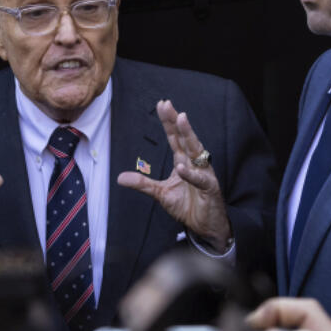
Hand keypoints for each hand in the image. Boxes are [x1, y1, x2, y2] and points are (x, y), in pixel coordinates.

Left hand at [116, 99, 232, 251]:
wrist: (205, 225)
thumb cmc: (188, 206)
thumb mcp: (160, 193)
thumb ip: (143, 184)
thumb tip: (120, 178)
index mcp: (184, 161)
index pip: (175, 138)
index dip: (168, 122)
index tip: (162, 105)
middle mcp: (194, 164)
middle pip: (185, 138)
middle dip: (177, 121)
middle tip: (168, 105)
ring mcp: (204, 174)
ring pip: (197, 151)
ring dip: (189, 135)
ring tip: (181, 120)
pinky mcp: (210, 188)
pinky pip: (200, 179)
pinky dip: (191, 174)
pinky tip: (182, 167)